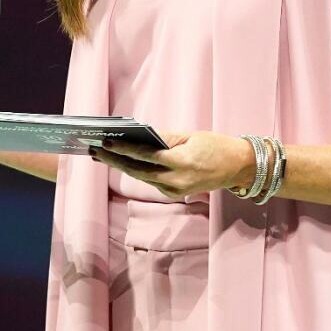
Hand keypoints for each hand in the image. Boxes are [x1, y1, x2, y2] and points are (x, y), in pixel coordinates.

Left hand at [89, 130, 251, 199]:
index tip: (105, 142)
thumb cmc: (216, 146)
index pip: (146, 156)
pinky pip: (150, 181)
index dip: (123, 149)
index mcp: (182, 163)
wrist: (238, 168)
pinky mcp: (174, 194)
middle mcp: (177, 181)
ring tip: (101, 155)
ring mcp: (175, 191)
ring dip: (120, 166)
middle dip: (113, 160)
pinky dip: (135, 170)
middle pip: (137, 171)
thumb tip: (140, 136)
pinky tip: (121, 161)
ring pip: (141, 178)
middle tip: (93, 150)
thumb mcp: (191, 136)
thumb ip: (165, 138)